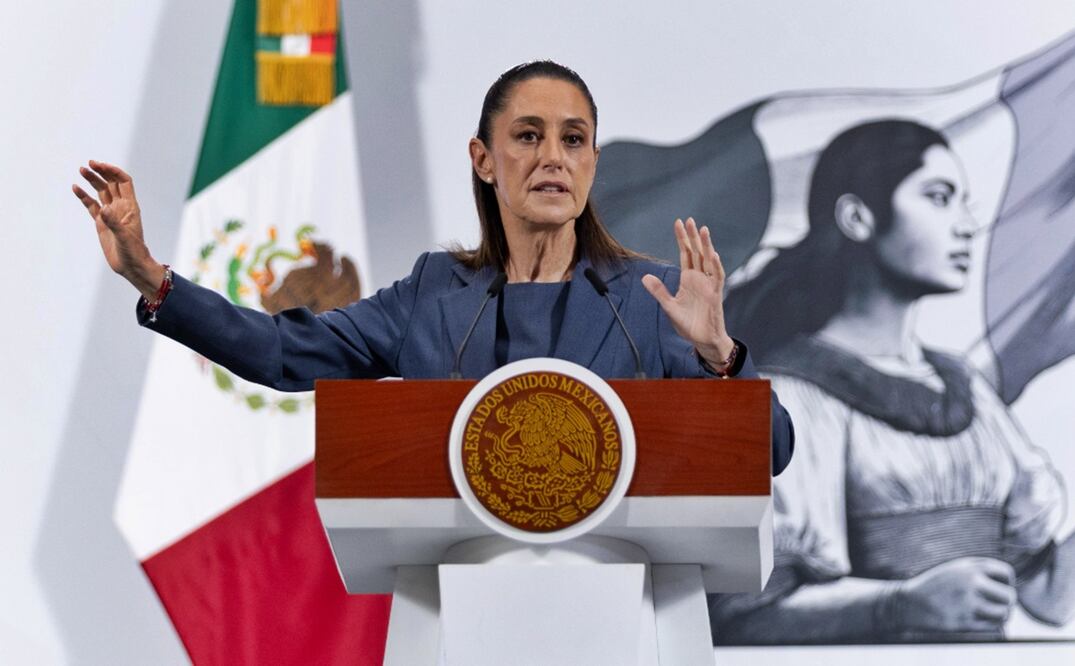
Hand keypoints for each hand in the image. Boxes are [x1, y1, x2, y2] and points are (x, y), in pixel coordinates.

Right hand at [72, 160, 163, 298]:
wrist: (131, 267)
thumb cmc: (133, 252)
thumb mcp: (124, 237)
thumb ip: (114, 223)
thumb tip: (104, 208)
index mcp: (130, 207)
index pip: (124, 182)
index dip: (113, 172)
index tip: (100, 166)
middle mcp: (121, 207)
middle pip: (111, 183)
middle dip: (101, 172)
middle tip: (89, 164)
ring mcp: (110, 214)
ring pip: (101, 192)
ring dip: (92, 180)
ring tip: (81, 170)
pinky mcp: (101, 223)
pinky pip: (91, 206)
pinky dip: (84, 196)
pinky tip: (75, 187)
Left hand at [642, 217, 734, 368]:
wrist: (701, 340)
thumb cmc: (688, 323)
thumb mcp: (669, 306)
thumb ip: (659, 291)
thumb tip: (645, 277)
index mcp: (688, 279)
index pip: (685, 254)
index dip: (682, 239)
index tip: (678, 223)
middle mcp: (699, 278)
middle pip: (697, 252)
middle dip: (693, 236)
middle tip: (689, 220)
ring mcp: (709, 284)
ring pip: (708, 260)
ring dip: (706, 245)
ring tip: (703, 230)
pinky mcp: (716, 294)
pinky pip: (717, 277)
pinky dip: (716, 265)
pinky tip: (713, 254)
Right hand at [895, 557, 1015, 632]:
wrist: (908, 603)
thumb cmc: (935, 586)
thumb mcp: (955, 568)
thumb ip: (980, 570)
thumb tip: (1009, 584)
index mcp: (970, 567)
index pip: (1006, 573)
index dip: (1006, 582)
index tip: (997, 588)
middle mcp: (971, 583)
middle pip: (1009, 596)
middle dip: (1006, 602)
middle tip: (997, 605)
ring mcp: (968, 603)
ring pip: (1003, 614)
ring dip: (1001, 616)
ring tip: (991, 615)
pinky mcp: (964, 622)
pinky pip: (993, 628)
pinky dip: (992, 627)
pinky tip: (983, 623)